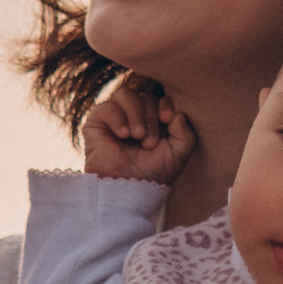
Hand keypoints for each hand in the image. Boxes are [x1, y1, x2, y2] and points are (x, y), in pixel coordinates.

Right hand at [82, 77, 196, 183]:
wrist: (127, 189)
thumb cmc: (152, 174)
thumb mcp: (178, 155)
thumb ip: (186, 134)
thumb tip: (178, 114)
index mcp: (153, 121)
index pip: (160, 99)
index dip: (166, 104)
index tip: (168, 119)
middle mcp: (134, 116)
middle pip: (145, 96)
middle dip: (151, 117)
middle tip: (149, 143)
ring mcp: (115, 117)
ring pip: (126, 94)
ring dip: (136, 114)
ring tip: (137, 136)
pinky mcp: (96, 122)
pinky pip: (107, 106)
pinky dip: (118, 117)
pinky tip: (123, 135)